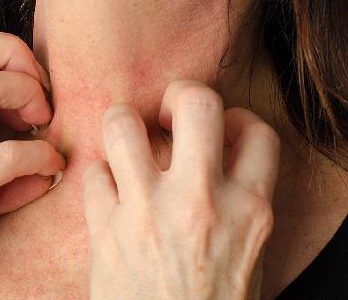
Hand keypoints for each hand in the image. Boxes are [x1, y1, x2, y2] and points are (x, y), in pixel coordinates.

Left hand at [82, 80, 279, 299]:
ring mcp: (147, 213)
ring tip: (124, 137)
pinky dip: (97, 176)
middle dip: (179, 94)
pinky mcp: (105, 230)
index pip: (255, 131)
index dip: (236, 120)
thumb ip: (240, 202)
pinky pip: (91, 174)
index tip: (219, 131)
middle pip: (195, 103)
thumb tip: (220, 155)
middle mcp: (200, 202)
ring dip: (121, 121)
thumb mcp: (248, 254)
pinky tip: (107, 190)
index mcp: (249, 211)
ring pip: (122, 124)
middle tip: (167, 112)